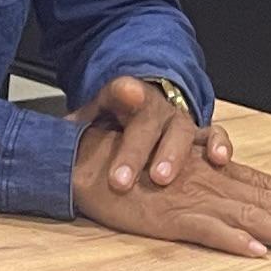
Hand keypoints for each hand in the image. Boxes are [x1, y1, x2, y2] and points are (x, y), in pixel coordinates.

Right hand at [70, 122, 270, 257]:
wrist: (83, 161)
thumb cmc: (121, 162)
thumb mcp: (166, 163)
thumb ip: (197, 170)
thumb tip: (227, 186)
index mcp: (208, 169)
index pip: (263, 185)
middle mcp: (207, 181)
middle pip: (265, 201)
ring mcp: (190, 199)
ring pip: (248, 216)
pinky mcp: (169, 217)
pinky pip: (208, 230)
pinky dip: (235, 241)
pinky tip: (257, 252)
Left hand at [79, 74, 235, 194]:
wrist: (148, 103)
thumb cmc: (116, 119)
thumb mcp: (93, 116)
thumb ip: (77, 126)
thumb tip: (51, 141)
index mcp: (125, 97)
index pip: (120, 92)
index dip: (124, 93)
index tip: (126, 91)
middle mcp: (154, 107)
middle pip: (146, 123)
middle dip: (134, 152)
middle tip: (122, 179)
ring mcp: (179, 119)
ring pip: (180, 131)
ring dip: (171, 156)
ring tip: (161, 179)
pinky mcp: (200, 134)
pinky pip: (214, 135)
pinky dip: (219, 145)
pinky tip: (219, 161)